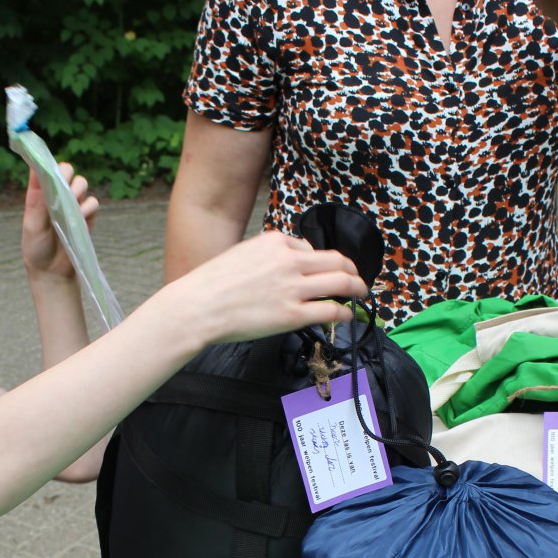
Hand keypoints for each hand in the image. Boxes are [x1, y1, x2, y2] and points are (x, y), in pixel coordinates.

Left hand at [21, 162, 98, 279]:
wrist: (53, 273)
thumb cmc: (37, 249)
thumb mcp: (32, 226)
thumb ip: (37, 202)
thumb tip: (38, 174)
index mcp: (39, 195)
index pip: (43, 170)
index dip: (46, 163)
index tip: (48, 166)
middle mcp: (56, 196)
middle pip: (66, 170)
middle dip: (66, 173)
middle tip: (64, 185)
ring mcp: (73, 205)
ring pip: (82, 183)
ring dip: (79, 189)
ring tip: (73, 203)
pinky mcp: (87, 217)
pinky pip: (93, 202)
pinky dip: (89, 207)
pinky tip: (81, 216)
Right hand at [155, 232, 368, 344]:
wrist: (197, 307)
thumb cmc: (212, 284)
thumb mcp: (242, 253)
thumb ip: (267, 255)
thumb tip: (289, 262)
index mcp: (276, 242)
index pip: (310, 247)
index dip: (320, 261)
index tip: (324, 270)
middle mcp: (290, 261)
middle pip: (337, 261)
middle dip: (352, 270)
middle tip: (357, 278)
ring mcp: (293, 288)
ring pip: (342, 283)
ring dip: (357, 288)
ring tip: (360, 293)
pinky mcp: (293, 315)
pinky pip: (331, 310)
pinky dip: (345, 312)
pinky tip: (347, 314)